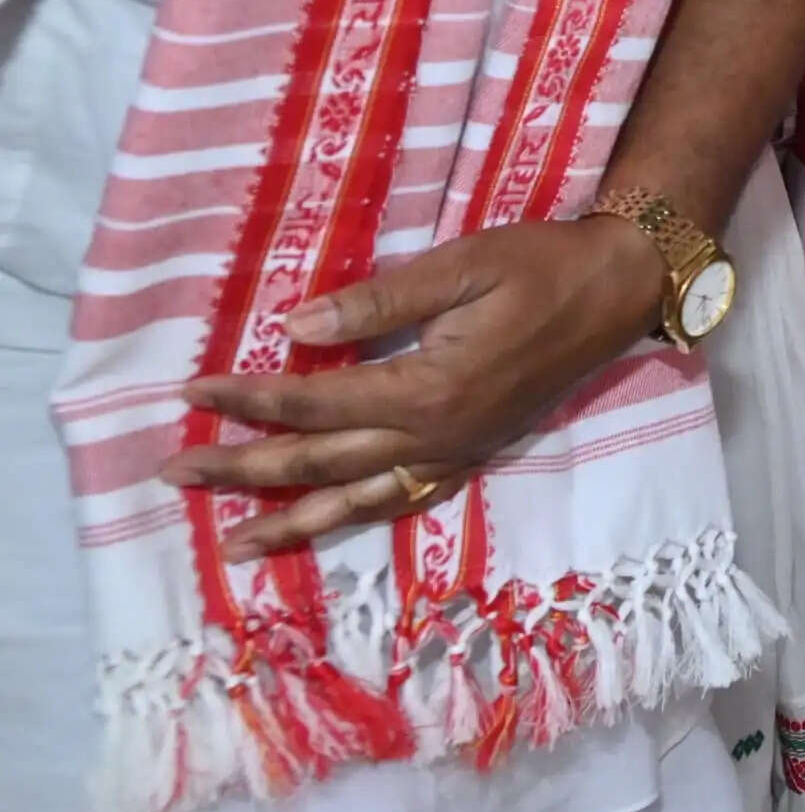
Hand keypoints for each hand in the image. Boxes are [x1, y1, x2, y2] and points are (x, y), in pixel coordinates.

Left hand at [164, 213, 669, 560]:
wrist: (620, 288)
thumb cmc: (542, 265)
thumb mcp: (462, 264)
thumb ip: (379, 300)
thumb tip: (296, 327)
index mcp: (428, 389)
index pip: (314, 401)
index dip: (248, 397)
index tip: (192, 391)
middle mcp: (437, 436)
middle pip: (320, 462)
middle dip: (242, 470)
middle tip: (175, 475)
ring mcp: (457, 452)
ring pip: (357, 500)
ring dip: (290, 522)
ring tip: (232, 547)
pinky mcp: (474, 453)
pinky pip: (404, 500)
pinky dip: (359, 517)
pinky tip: (329, 523)